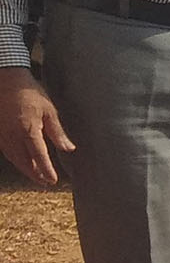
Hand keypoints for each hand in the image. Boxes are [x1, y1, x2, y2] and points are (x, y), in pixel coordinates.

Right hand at [0, 68, 73, 186]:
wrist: (6, 79)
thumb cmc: (30, 93)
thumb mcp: (49, 111)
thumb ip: (58, 132)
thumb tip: (69, 149)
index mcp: (28, 129)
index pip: (38, 156)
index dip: (46, 170)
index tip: (53, 181)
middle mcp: (12, 134)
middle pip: (24, 161)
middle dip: (35, 174)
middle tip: (46, 183)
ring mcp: (2, 133)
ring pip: (13, 158)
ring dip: (25, 169)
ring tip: (37, 177)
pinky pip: (6, 150)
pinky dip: (15, 159)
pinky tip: (23, 163)